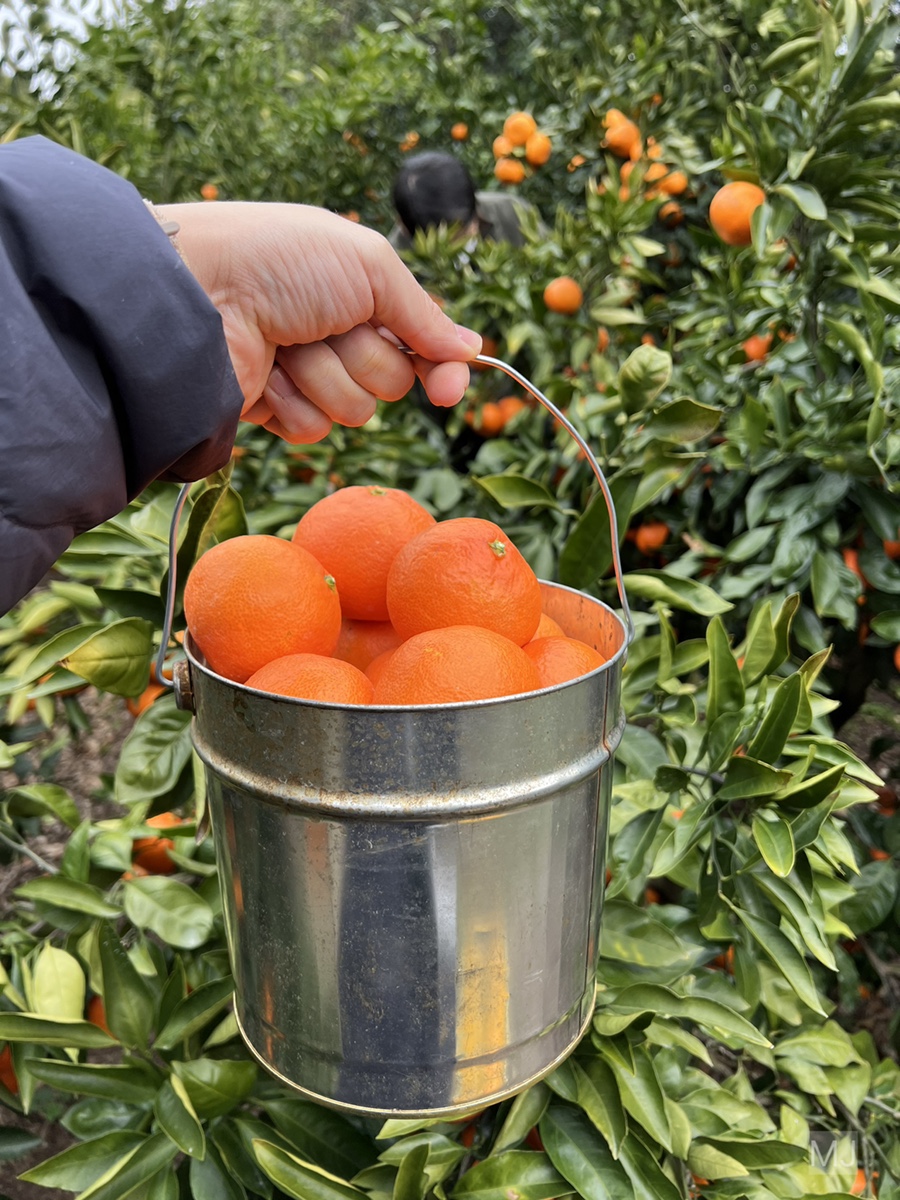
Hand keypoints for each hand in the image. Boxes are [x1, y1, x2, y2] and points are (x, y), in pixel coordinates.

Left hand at [155, 203, 480, 442]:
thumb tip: (471, 349)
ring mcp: (305, 374)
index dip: (440, 368)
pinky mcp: (273, 409)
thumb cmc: (278, 260)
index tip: (448, 389)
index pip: (422, 344)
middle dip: (364, 356)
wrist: (198, 292)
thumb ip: (423, 313)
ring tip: (284, 342)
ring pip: (355, 411)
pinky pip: (313, 431)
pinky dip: (293, 402)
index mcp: (360, 292)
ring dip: (325, 376)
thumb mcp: (367, 265)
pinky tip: (265, 372)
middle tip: (323, 324)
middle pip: (393, 381)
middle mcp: (336, 334)